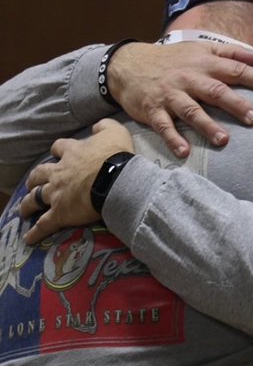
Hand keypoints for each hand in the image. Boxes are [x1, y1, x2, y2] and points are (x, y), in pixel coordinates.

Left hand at [20, 120, 134, 244]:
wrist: (115, 179)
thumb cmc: (116, 155)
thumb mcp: (114, 131)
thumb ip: (104, 126)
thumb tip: (96, 127)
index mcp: (72, 153)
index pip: (59, 147)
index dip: (58, 150)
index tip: (58, 153)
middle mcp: (59, 172)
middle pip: (39, 174)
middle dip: (34, 179)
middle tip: (32, 183)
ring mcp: (56, 193)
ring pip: (35, 198)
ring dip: (28, 204)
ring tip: (24, 209)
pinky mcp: (59, 213)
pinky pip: (44, 224)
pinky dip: (35, 232)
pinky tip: (29, 238)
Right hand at [106, 42, 252, 157]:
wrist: (128, 64)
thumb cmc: (172, 59)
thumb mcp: (201, 48)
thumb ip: (232, 52)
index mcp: (204, 63)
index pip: (234, 69)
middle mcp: (189, 78)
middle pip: (215, 91)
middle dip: (236, 104)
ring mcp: (170, 94)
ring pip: (190, 110)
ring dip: (207, 125)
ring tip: (224, 140)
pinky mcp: (153, 109)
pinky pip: (163, 126)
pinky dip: (173, 138)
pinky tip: (184, 152)